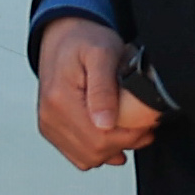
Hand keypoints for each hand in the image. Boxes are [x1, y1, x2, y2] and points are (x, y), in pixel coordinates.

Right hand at [35, 19, 160, 171]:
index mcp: (60, 99)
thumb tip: (105, 123)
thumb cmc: (84, 40)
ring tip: (127, 127)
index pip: (100, 139)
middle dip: (124, 143)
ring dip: (112, 149)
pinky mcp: (52, 129)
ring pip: (87, 159)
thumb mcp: (102, 54)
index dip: (130, 136)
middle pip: (94, 153)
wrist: (63, 35)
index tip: (146, 124)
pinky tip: (110, 132)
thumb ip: (103, 88)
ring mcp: (49, 125)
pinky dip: (98, 149)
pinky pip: (78, 155)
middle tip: (142, 125)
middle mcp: (50, 116)